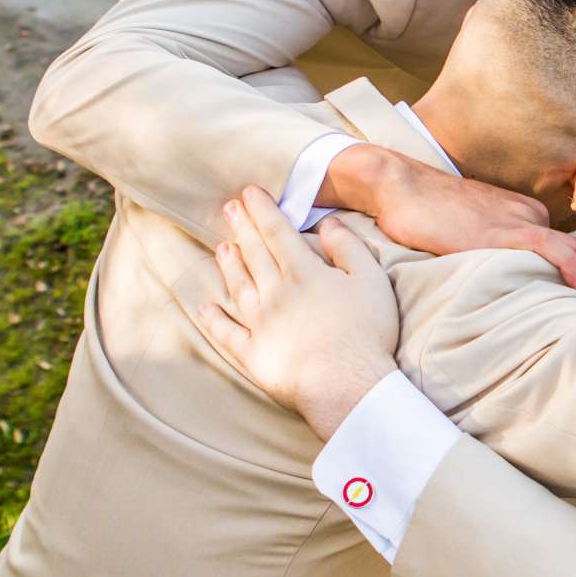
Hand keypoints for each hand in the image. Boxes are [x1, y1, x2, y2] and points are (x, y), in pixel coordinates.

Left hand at [199, 188, 400, 439]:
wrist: (347, 384)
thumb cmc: (366, 332)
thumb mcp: (371, 280)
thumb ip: (348, 248)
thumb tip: (328, 223)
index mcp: (303, 272)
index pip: (278, 233)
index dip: (263, 210)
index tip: (249, 192)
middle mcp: (275, 292)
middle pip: (254, 253)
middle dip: (242, 228)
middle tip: (229, 207)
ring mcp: (260, 323)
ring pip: (238, 287)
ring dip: (229, 265)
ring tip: (222, 248)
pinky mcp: (254, 353)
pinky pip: (228, 333)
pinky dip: (214, 321)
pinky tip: (204, 309)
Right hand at [323, 144, 575, 309]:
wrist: (400, 186)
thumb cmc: (425, 212)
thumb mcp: (465, 234)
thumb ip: (487, 255)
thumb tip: (498, 289)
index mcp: (524, 215)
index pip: (566, 248)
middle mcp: (528, 215)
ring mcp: (516, 222)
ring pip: (574, 250)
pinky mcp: (499, 231)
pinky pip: (547, 247)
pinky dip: (567, 266)